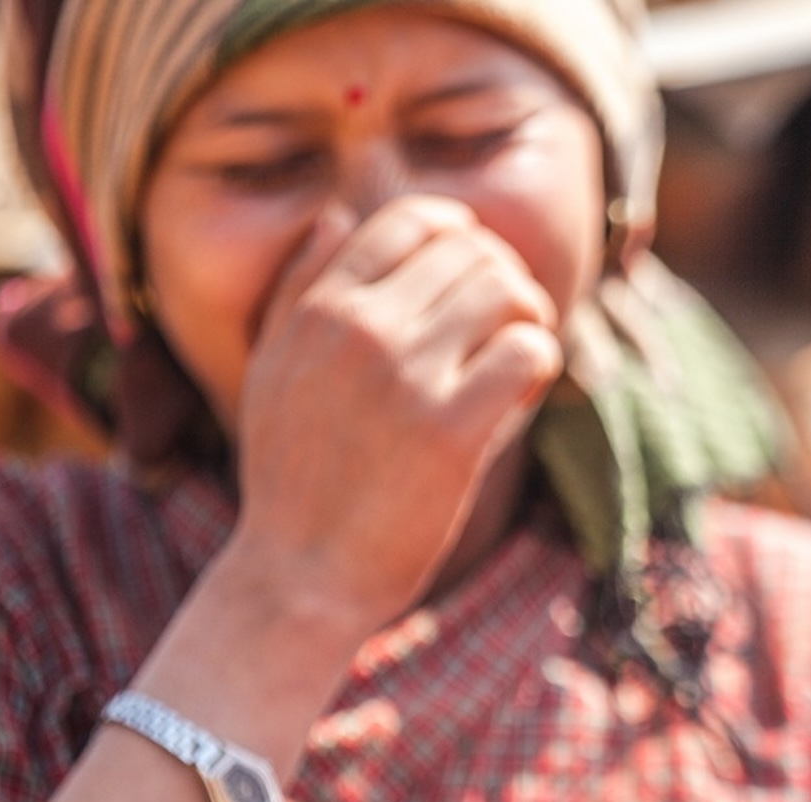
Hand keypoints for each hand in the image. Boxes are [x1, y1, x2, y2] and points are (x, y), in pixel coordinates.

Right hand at [224, 195, 563, 628]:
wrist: (298, 577)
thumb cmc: (290, 479)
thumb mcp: (269, 370)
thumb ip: (298, 288)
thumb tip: (341, 216)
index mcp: (319, 309)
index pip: (411, 223)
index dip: (460, 236)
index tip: (478, 270)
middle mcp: (362, 330)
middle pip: (472, 255)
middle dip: (503, 282)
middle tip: (507, 326)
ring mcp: (408, 379)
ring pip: (508, 293)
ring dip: (529, 319)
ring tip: (518, 356)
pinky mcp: (452, 433)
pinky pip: (529, 354)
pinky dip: (541, 364)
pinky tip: (526, 391)